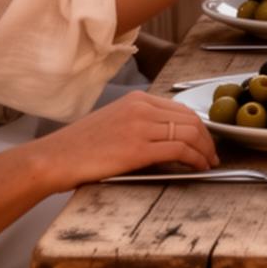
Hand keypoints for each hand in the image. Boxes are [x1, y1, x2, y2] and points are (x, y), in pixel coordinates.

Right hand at [37, 92, 218, 186]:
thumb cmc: (79, 148)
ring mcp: (140, 126)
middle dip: (207, 138)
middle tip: (212, 155)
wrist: (54, 158)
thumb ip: (141, 124)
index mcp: (136, 100)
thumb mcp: (115, 124)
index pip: (181, 109)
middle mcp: (141, 108)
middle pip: (190, 119)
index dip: (199, 126)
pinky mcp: (138, 148)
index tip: (205, 141)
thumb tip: (168, 137)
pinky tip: (198, 167)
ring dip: (205, 150)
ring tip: (208, 163)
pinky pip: (179, 149)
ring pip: (189, 133)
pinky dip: (195, 158)